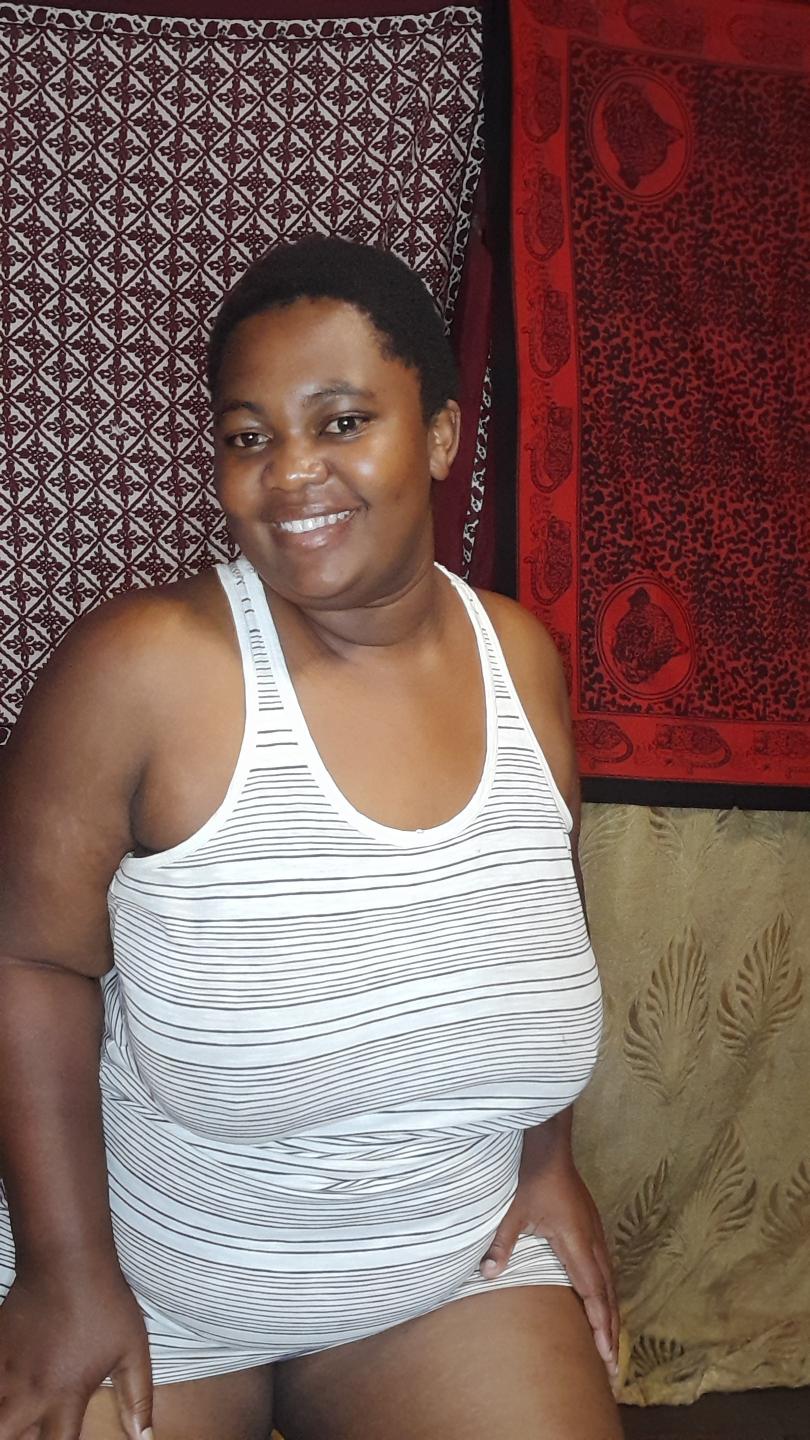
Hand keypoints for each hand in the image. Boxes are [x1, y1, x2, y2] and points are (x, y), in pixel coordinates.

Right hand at [0, 1265, 152, 1439]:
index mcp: (65, 1395)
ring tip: (17, 1407)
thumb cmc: (105, 1303)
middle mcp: (30, 1391)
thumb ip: (138, 1397)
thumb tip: (144, 1437)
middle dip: (16, 1438)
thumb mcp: (133, 1349)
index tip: (61, 1437)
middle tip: (32, 1427)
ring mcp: (5, 1369)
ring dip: (3, 1418)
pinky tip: (8, 1380)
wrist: (66, 1260)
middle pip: (7, 1437)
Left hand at [479, 1141, 618, 1378]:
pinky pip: (606, 1268)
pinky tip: (604, 1303)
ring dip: (612, 1314)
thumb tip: (486, 1274)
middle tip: (613, 1368)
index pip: (593, 1292)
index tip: (606, 1354)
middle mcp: (593, 1242)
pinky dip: (608, 1293)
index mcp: (577, 1243)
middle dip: (610, 1330)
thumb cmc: (532, 1178)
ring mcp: (596, 1234)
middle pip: (608, 1294)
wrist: (550, 1147)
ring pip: (610, 1282)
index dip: (600, 1324)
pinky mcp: (593, 1227)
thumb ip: (502, 1243)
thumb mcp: (513, 1211)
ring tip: (612, 1344)